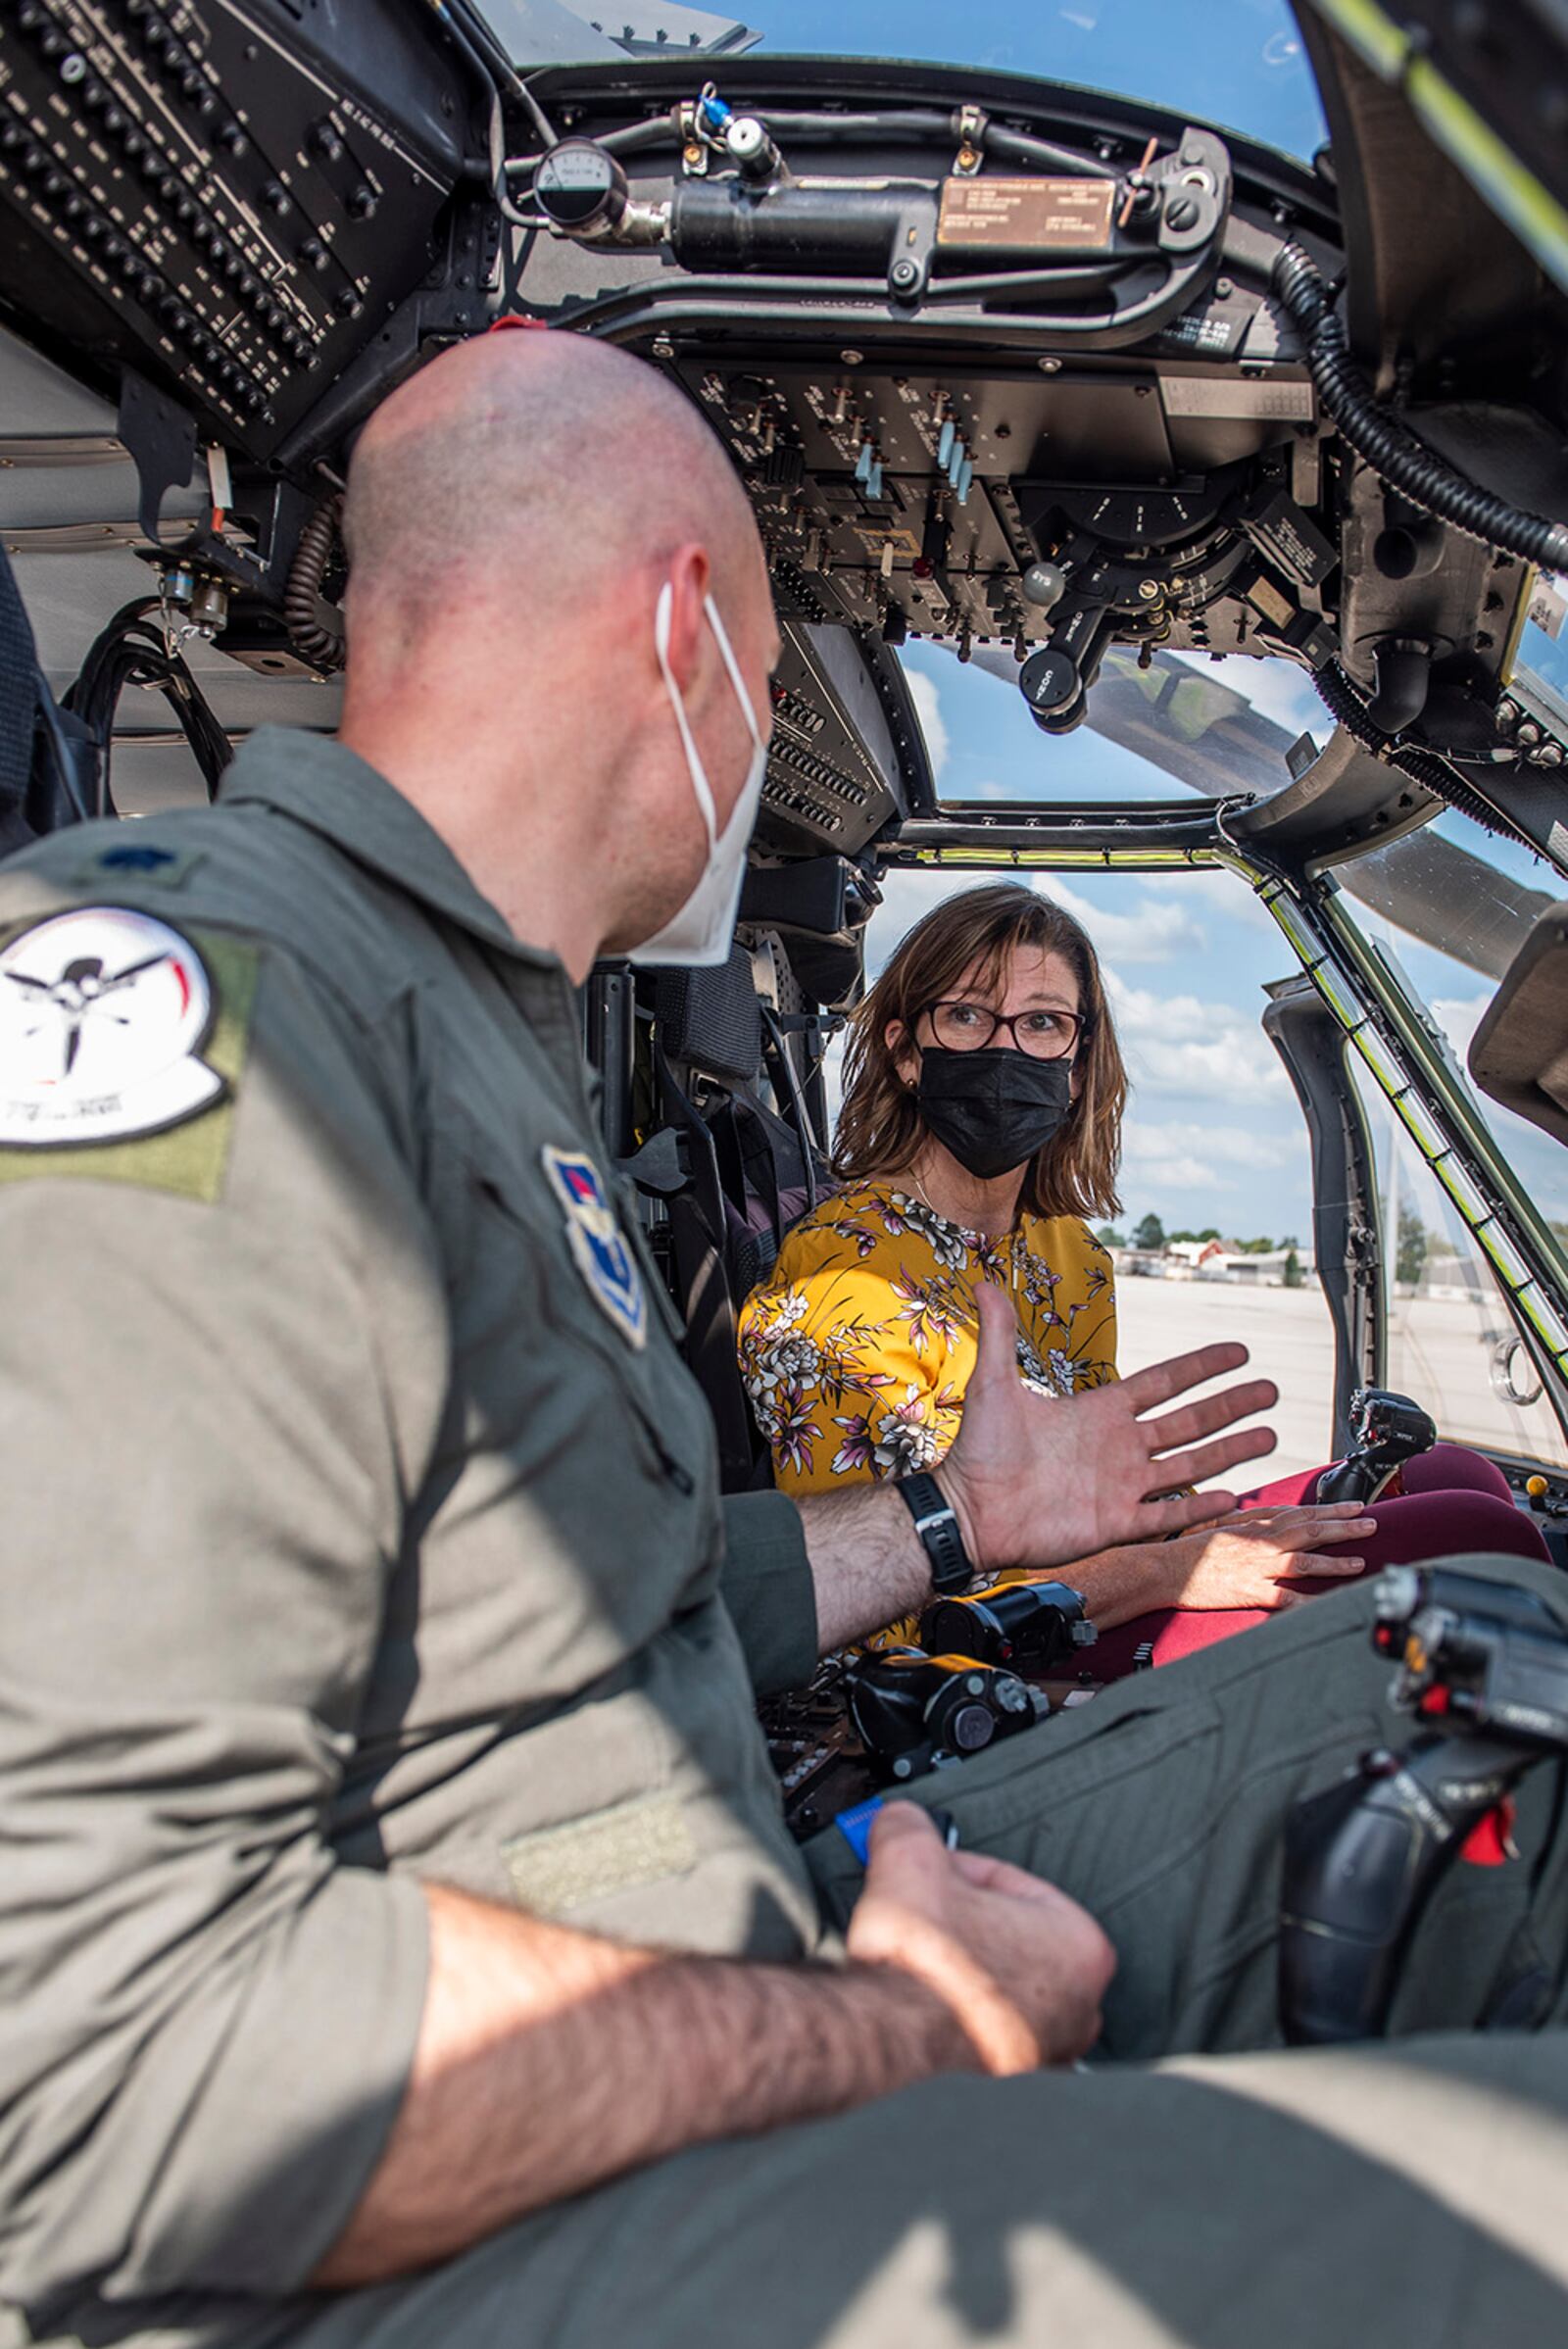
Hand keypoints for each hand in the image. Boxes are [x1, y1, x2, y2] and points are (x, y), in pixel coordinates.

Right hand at [847, 1800, 1115, 2072]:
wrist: (890, 2044)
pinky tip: (926, 2005)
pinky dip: (959, 2017)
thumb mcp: (909, 1861)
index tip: (927, 1878)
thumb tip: (900, 1818)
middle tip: (923, 1917)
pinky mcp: (1014, 2087)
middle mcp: (1081, 2007)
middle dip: (965, 1923)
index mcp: (1080, 1944)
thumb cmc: (921, 1966)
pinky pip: (986, 2033)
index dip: (957, 1873)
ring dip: (962, 1969)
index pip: (1010, 1883)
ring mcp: (1050, 2053)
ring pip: (1000, 1986)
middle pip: (1010, 1936)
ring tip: (921, 1962)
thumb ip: (910, 1826)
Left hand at [938, 1281, 1280, 1573]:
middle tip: (1270, 1390)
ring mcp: (1121, 1487)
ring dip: (1229, 1451)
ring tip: (1270, 1436)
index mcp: (1099, 1412)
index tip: (1237, 1352)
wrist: (969, 1511)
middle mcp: (1118, 1447)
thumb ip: (999, 1333)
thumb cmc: (980, 1451)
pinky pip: (1167, 1514)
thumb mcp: (994, 1383)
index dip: (1201, 1367)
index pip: (1163, 1383)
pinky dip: (1199, 1508)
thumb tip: (985, 1281)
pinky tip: (1232, 1497)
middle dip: (1231, 1406)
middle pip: (1189, 1421)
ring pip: (1190, 1466)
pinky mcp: (1115, 1524)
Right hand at [1157, 1503, 1375, 1609]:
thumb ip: (1249, 1519)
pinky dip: (1310, 1603)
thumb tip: (1269, 1512)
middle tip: (1371, 1524)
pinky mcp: (1251, 1592)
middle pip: (1311, 1531)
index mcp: (1256, 1525)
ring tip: (1359, 1561)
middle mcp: (1261, 1542)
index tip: (1355, 1506)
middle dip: (1344, 1526)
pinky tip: (1329, 1605)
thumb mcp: (1221, 1524)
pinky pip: (1287, 1599)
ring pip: (1305, 1561)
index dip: (1332, 1509)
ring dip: (1335, 1561)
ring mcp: (1258, 1567)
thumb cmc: (1189, 1548)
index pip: (1301, 1513)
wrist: (1164, 1569)